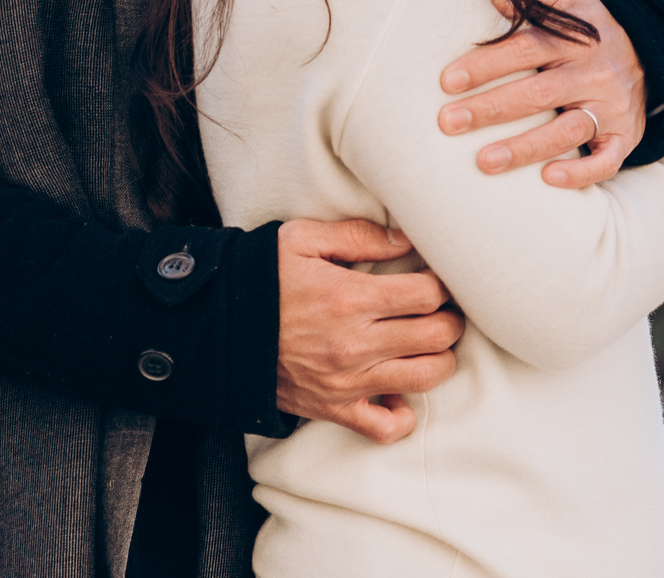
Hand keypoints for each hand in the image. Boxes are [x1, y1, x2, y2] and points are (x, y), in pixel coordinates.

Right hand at [274, 218, 464, 442]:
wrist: (214, 331)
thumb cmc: (259, 279)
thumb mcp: (301, 240)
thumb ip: (359, 236)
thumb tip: (406, 240)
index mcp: (349, 298)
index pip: (428, 295)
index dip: (442, 283)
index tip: (435, 278)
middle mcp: (354, 344)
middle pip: (438, 336)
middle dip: (449, 318)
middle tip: (440, 308)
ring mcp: (347, 383)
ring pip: (426, 378)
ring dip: (439, 358)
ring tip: (427, 342)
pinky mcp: (334, 410)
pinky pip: (386, 427)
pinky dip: (402, 412)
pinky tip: (397, 386)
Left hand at [438, 0, 645, 186]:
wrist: (649, 53)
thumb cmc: (591, 29)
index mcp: (577, 39)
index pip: (527, 49)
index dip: (488, 64)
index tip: (449, 80)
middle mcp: (595, 73)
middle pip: (539, 93)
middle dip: (491, 109)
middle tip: (449, 122)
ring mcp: (612, 108)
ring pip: (567, 131)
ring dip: (524, 148)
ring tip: (484, 161)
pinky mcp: (625, 136)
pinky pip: (607, 160)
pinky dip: (581, 173)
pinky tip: (549, 179)